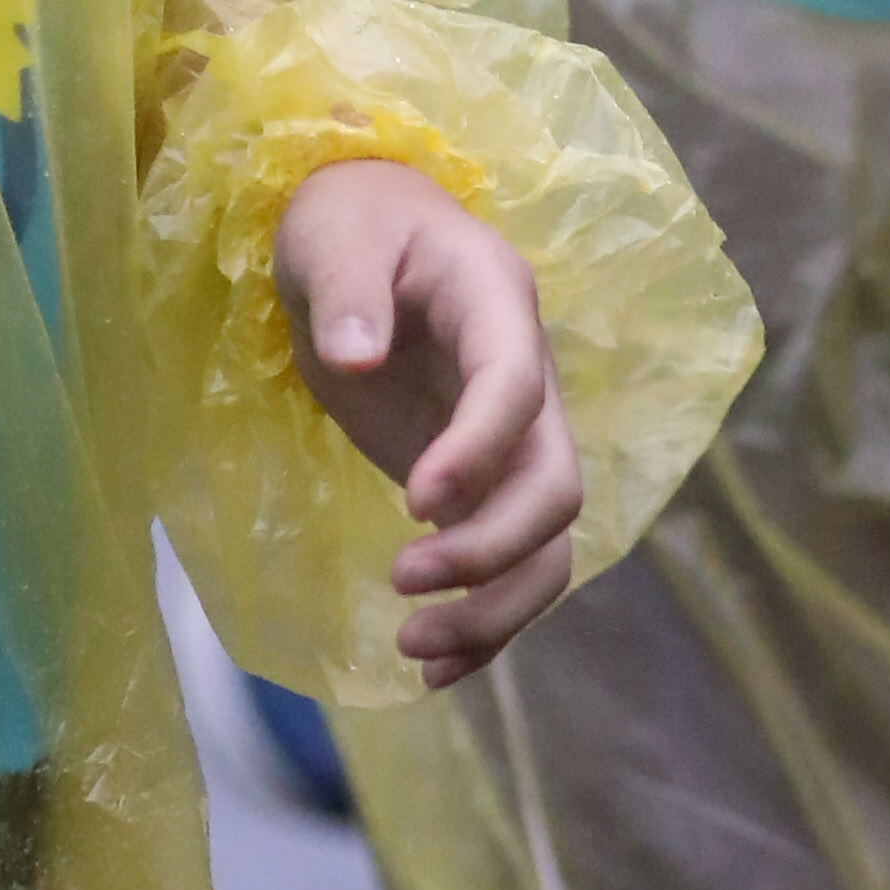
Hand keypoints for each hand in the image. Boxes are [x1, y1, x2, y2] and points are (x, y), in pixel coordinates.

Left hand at [274, 156, 582, 682]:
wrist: (363, 228)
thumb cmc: (348, 219)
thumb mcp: (334, 233)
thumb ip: (347, 289)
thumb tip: (354, 360)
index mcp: (496, 303)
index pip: (515, 388)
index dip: (479, 452)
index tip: (414, 501)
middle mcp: (526, 379)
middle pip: (554, 484)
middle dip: (492, 550)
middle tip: (404, 583)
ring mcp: (512, 438)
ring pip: (546, 543)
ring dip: (495, 607)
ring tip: (415, 652)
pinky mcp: (484, 482)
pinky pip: (513, 564)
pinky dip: (487, 624)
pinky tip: (434, 671)